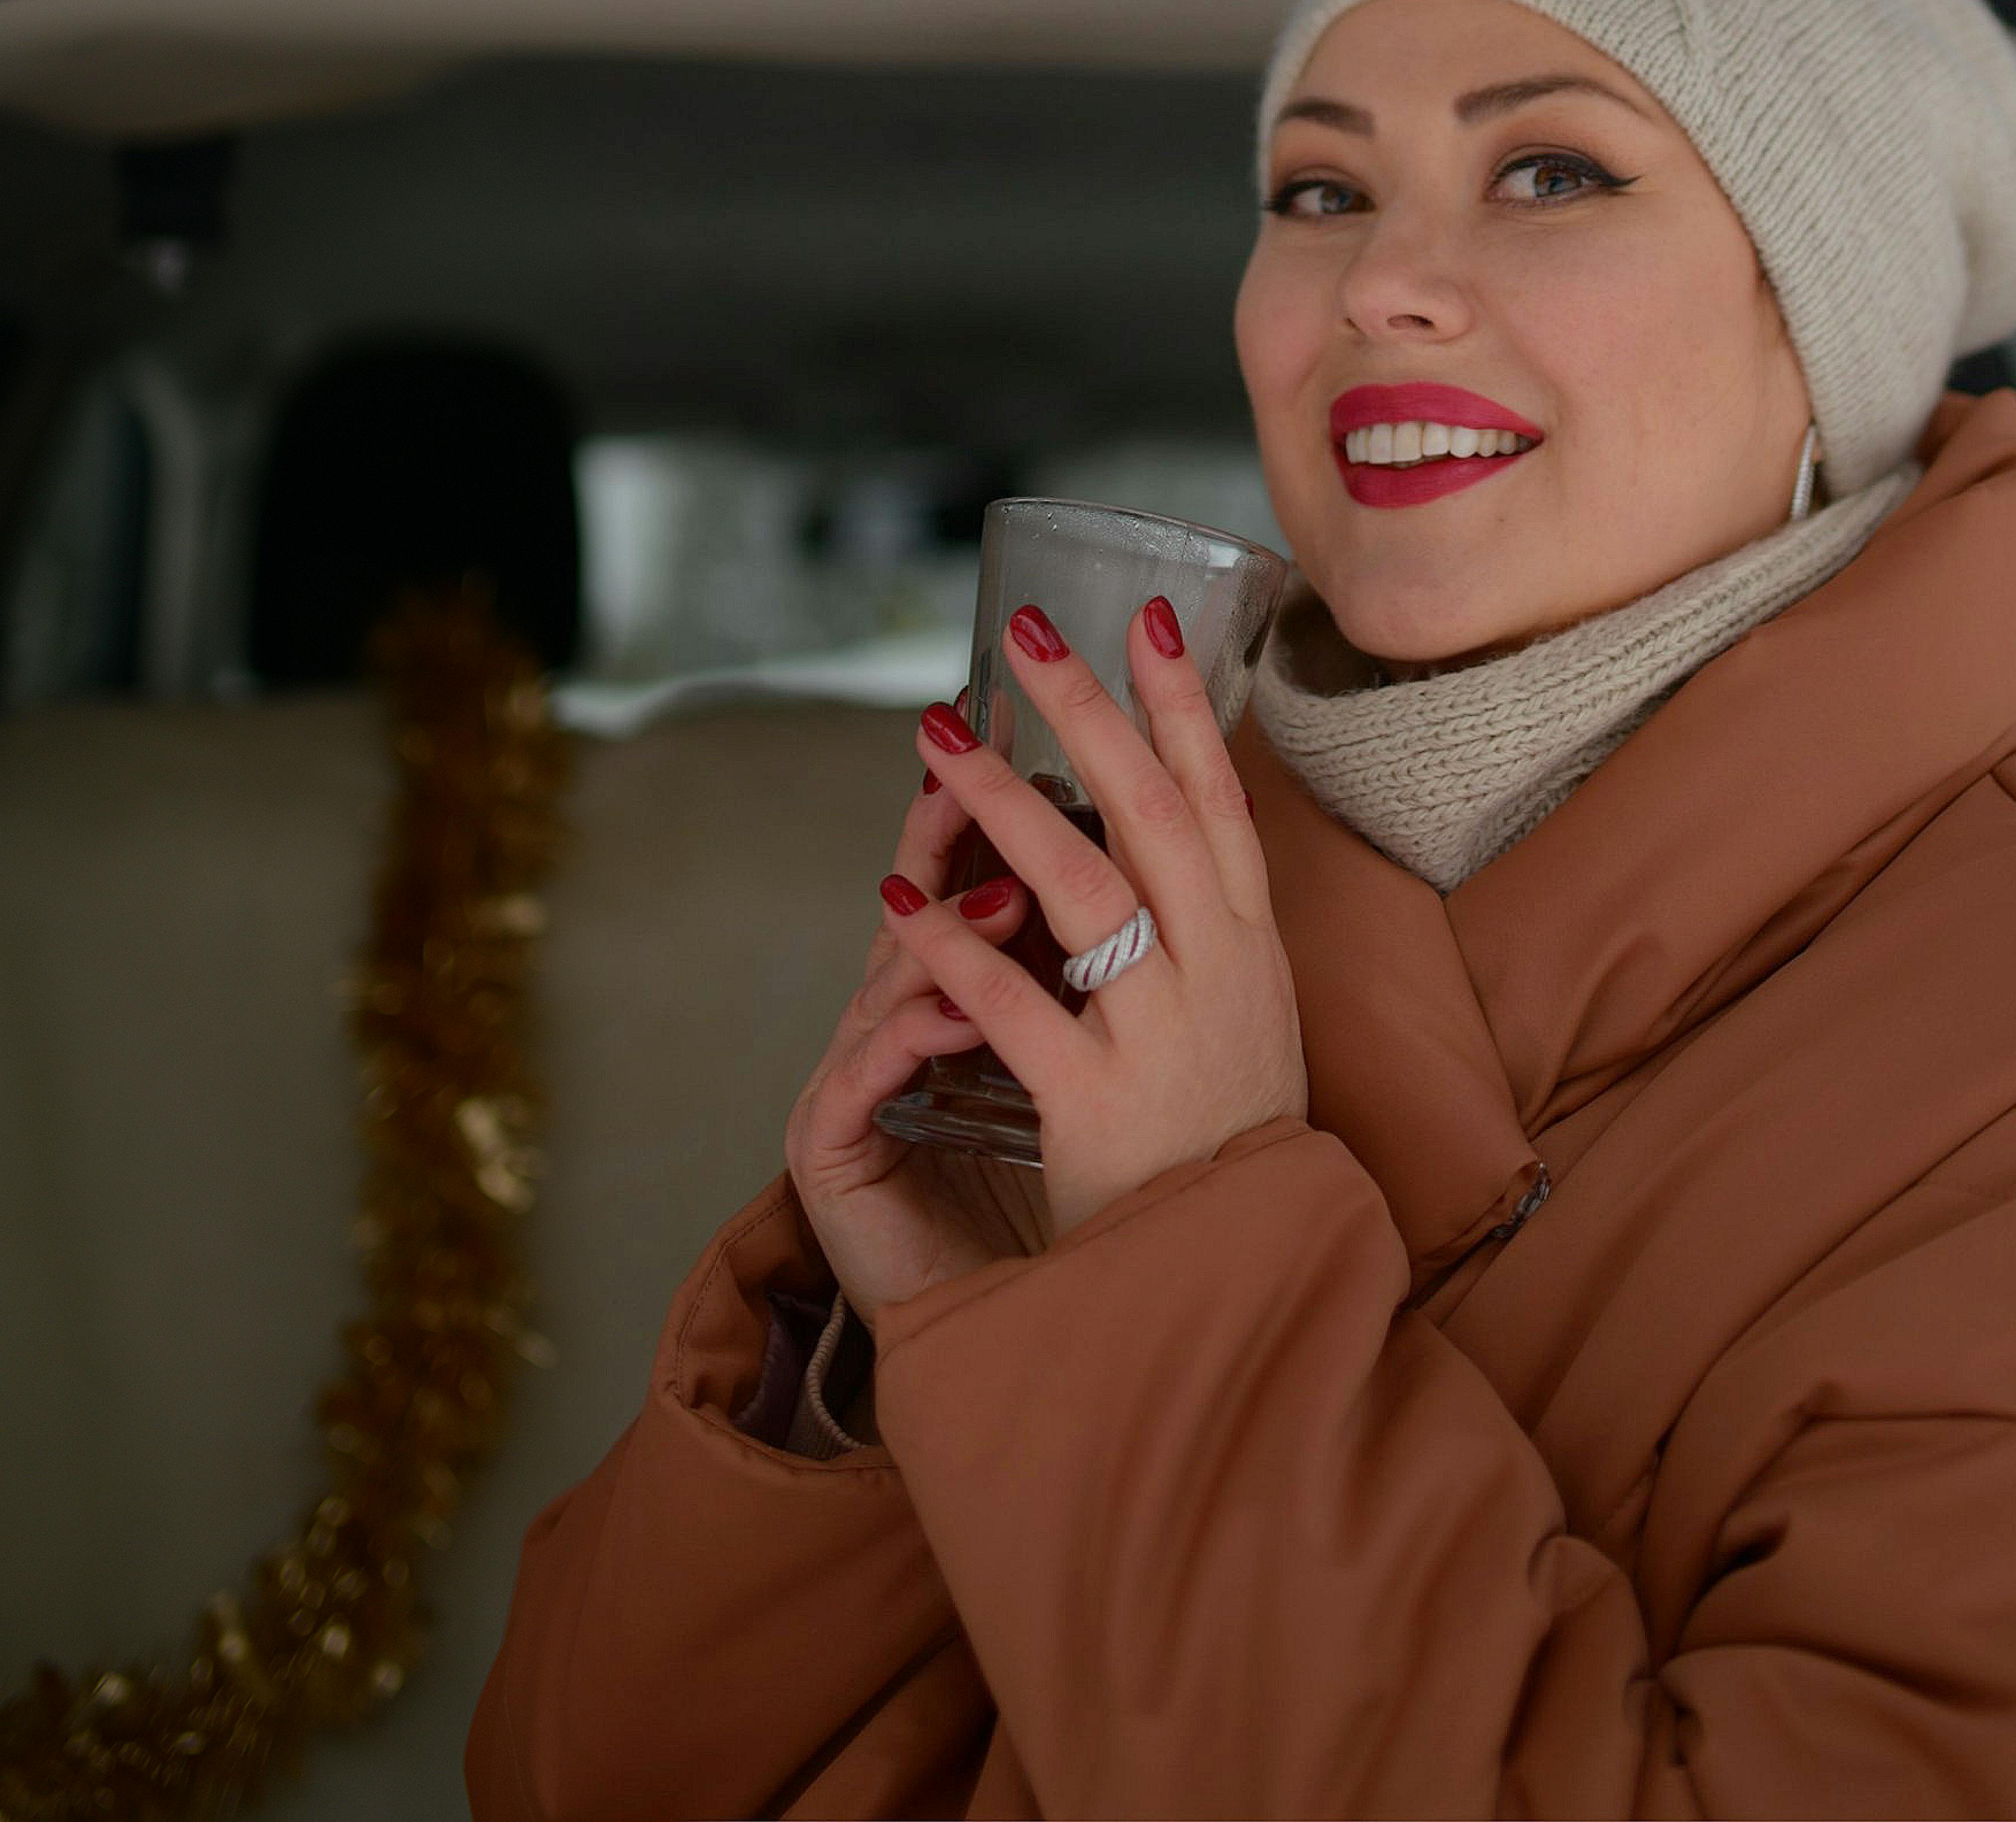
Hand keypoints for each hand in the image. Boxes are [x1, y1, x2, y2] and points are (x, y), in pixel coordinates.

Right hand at [785, 735, 1051, 1319]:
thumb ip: (1081, 973)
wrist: (1011, 1326)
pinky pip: (870, 1074)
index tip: (1040, 719)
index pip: (977, 877)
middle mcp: (899, 1019)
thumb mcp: (1078, 1062)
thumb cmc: (1048, 1184)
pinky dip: (914, 1030)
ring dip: (952, 929)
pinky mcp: (831, 1148)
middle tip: (984, 753)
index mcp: (963, 995)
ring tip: (1005, 891)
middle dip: (959, 818)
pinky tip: (945, 1004)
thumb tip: (1153, 868)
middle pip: (920, 896)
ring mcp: (855, 1077)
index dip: (1003, 799)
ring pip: (893, 975)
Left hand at [883, 596, 1307, 1235]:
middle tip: (1025, 633)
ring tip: (938, 744)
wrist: (1242, 1260)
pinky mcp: (1094, 1100)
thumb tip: (1162, 808)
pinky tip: (899, 902)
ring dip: (1001, 807)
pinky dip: (952, 949)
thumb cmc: (1228, 1120)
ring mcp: (1159, 1030)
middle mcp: (1214, 967)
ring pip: (1079, 889)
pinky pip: (1013, 1005)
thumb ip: (1205, 915)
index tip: (1144, 618)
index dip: (1182, 704)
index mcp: (1247, 938)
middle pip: (1148, 811)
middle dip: (1087, 712)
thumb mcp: (1247, 1001)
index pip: (1216, 794)